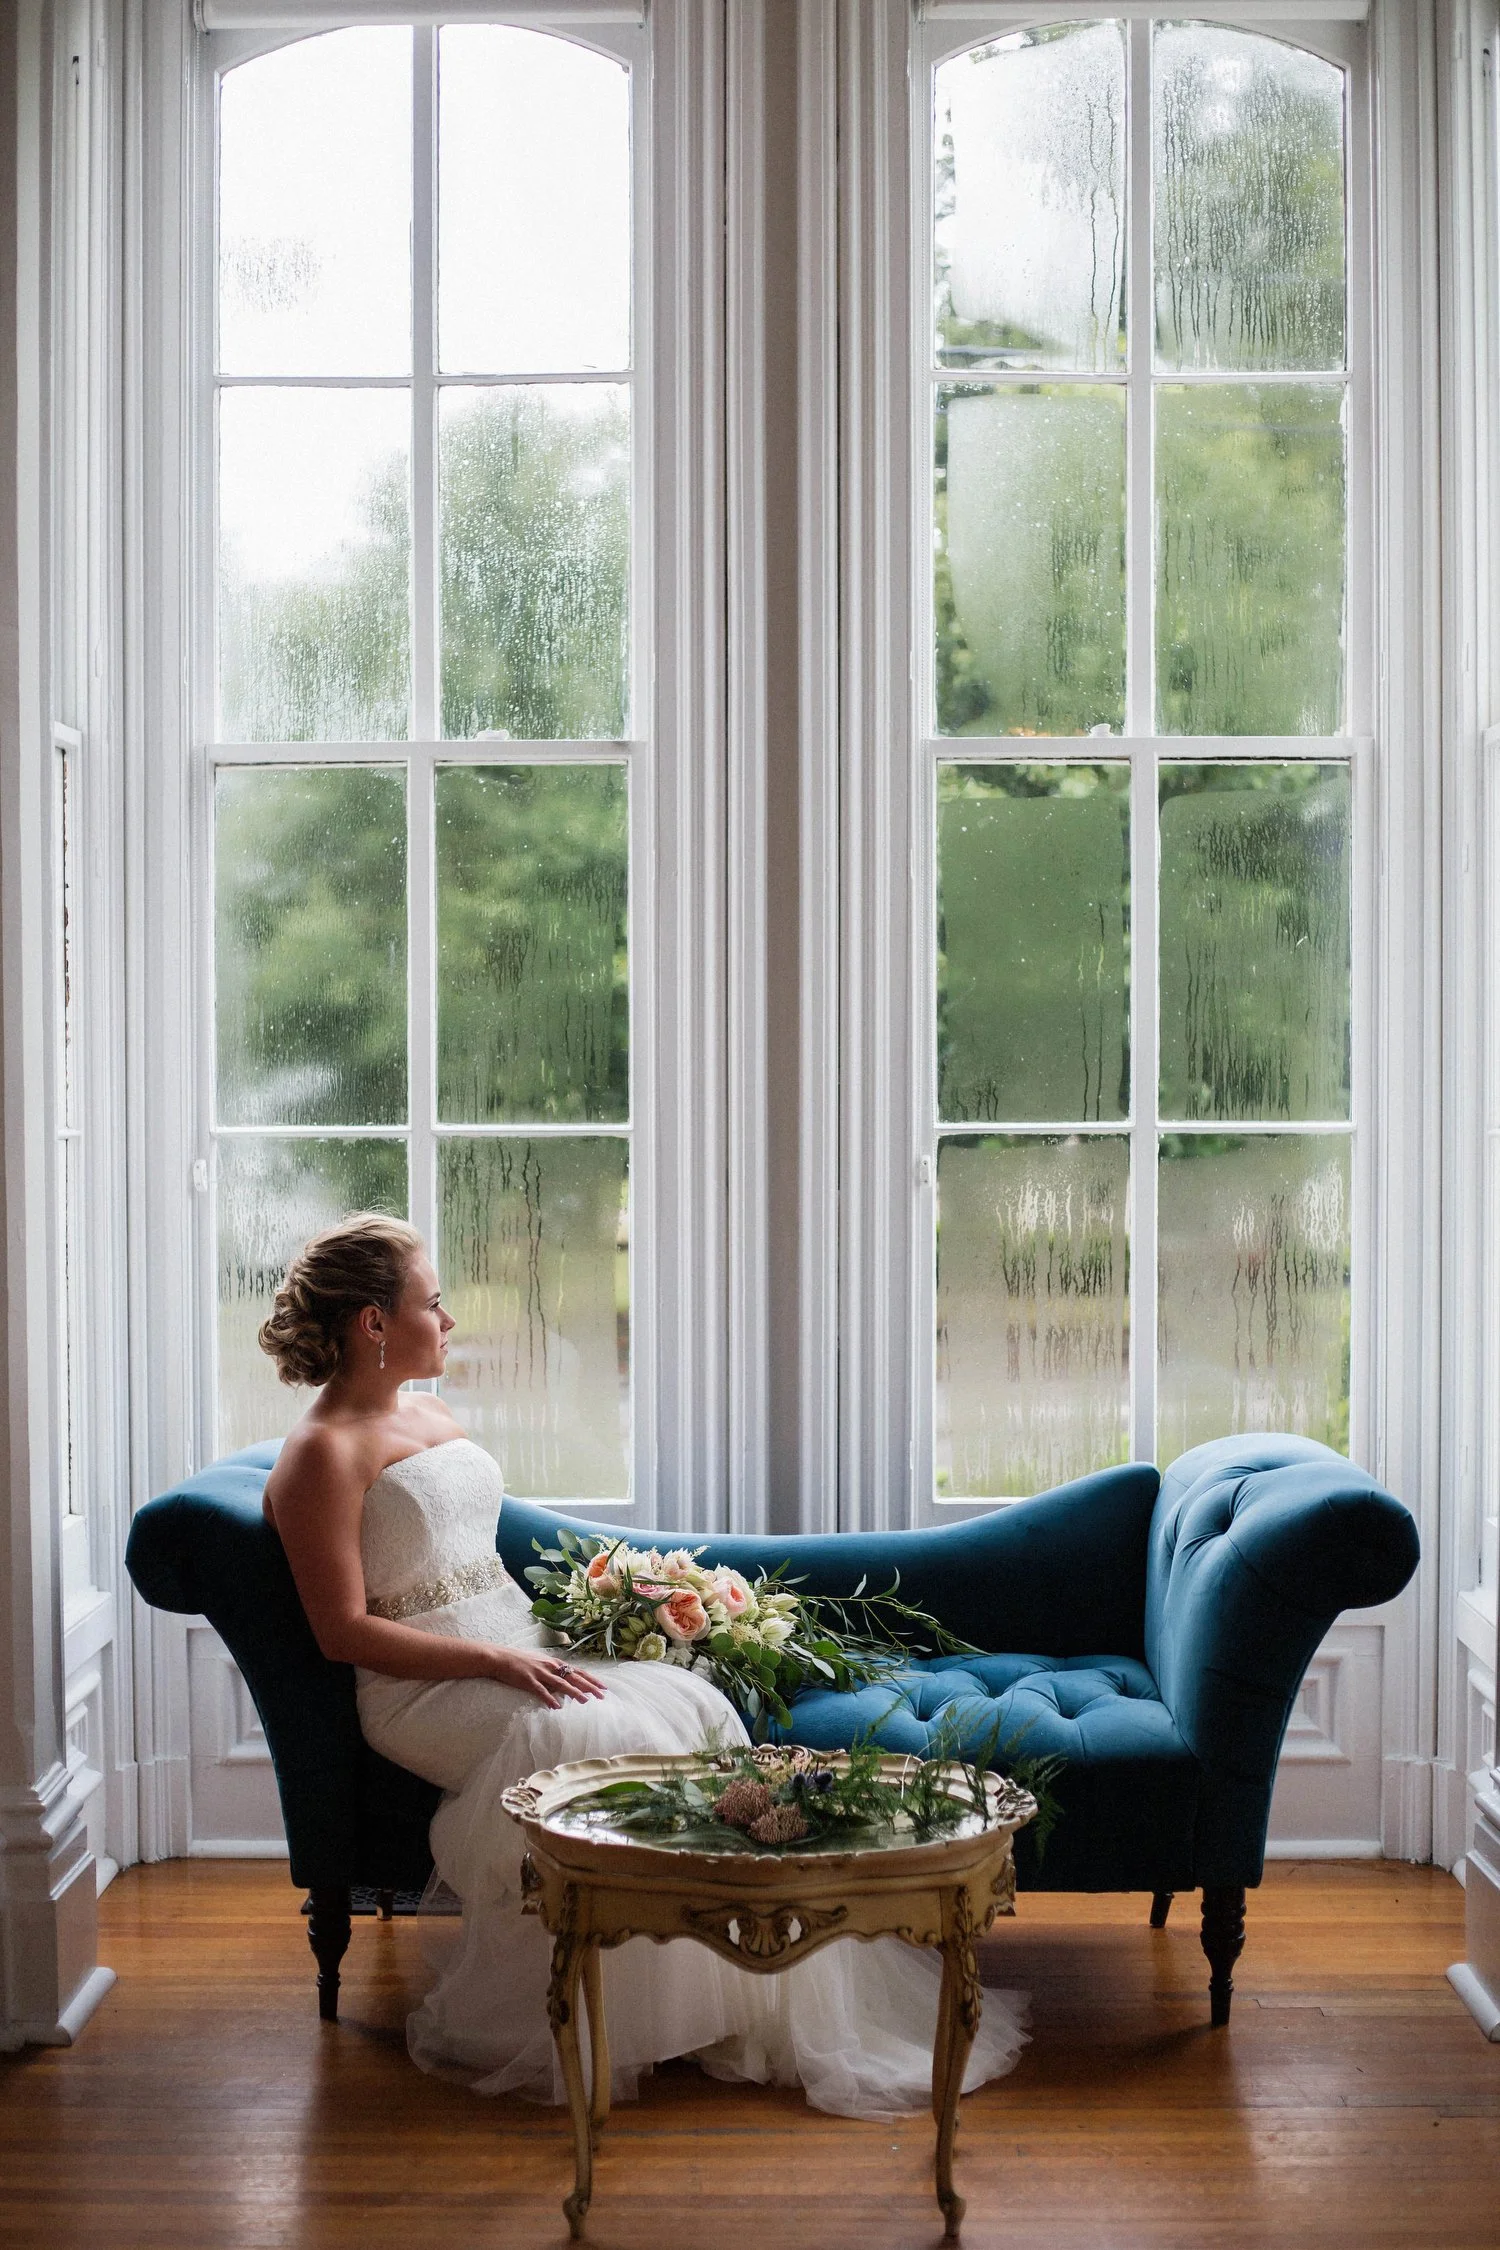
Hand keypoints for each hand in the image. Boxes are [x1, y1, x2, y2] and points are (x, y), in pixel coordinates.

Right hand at [486, 1647, 609, 1707]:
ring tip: (585, 1701)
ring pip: (561, 1684)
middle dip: (589, 1687)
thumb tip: (566, 1682)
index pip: (578, 1672)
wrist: (500, 1658)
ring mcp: (540, 1673)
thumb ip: (553, 1672)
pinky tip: (556, 1707)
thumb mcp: (541, 1664)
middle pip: (574, 1677)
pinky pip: (540, 1691)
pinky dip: (549, 1699)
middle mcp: (550, 1667)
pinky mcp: (528, 1680)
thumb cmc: (521, 1662)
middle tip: (602, 1696)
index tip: (604, 1687)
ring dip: (574, 1692)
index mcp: (555, 1663)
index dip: (592, 1679)